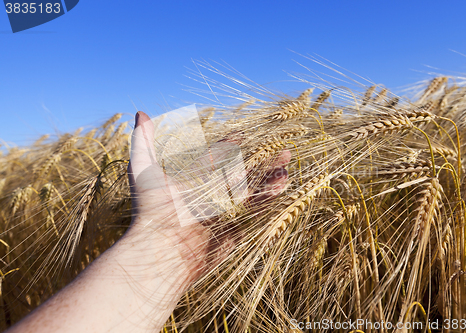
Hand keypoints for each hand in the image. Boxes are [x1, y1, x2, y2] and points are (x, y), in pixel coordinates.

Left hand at [127, 111, 289, 281]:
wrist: (159, 252)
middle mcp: (211, 195)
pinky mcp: (234, 230)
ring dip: (269, 176)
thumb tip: (140, 113)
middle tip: (280, 148)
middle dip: (260, 159)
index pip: (216, 158)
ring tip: (286, 162)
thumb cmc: (150, 209)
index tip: (242, 134)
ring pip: (252, 190)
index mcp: (193, 181)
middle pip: (241, 173)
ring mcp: (224, 213)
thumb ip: (143, 141)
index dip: (230, 145)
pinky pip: (255, 212)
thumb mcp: (143, 170)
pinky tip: (282, 183)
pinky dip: (269, 198)